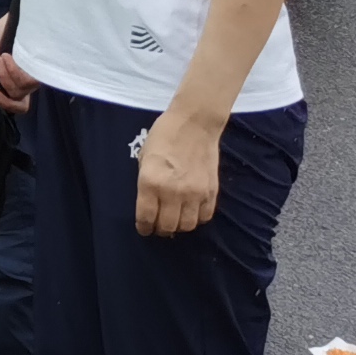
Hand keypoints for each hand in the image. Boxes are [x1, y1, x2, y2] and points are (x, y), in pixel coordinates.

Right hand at [0, 12, 36, 114]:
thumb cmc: (6, 31)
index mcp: (13, 79)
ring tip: (0, 56)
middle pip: (18, 103)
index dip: (3, 103)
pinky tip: (7, 55)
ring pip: (19, 91)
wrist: (20, 16)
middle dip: (2, 96)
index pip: (14, 102)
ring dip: (4, 75)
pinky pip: (25, 81)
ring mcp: (35, 75)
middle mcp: (26, 81)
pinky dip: (12, 70)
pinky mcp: (41, 69)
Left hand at [136, 108, 225, 236]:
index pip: (146, 217)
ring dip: (180, 226)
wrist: (194, 125)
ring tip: (175, 221)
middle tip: (158, 226)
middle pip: (168, 226)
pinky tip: (191, 213)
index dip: (144, 227)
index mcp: (151, 182)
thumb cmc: (163, 137)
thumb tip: (150, 204)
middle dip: (160, 229)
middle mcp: (173, 192)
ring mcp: (195, 193)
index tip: (144, 229)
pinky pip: (205, 216)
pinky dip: (197, 219)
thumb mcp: (144, 159)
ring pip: (188, 225)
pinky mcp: (212, 192)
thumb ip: (146, 184)